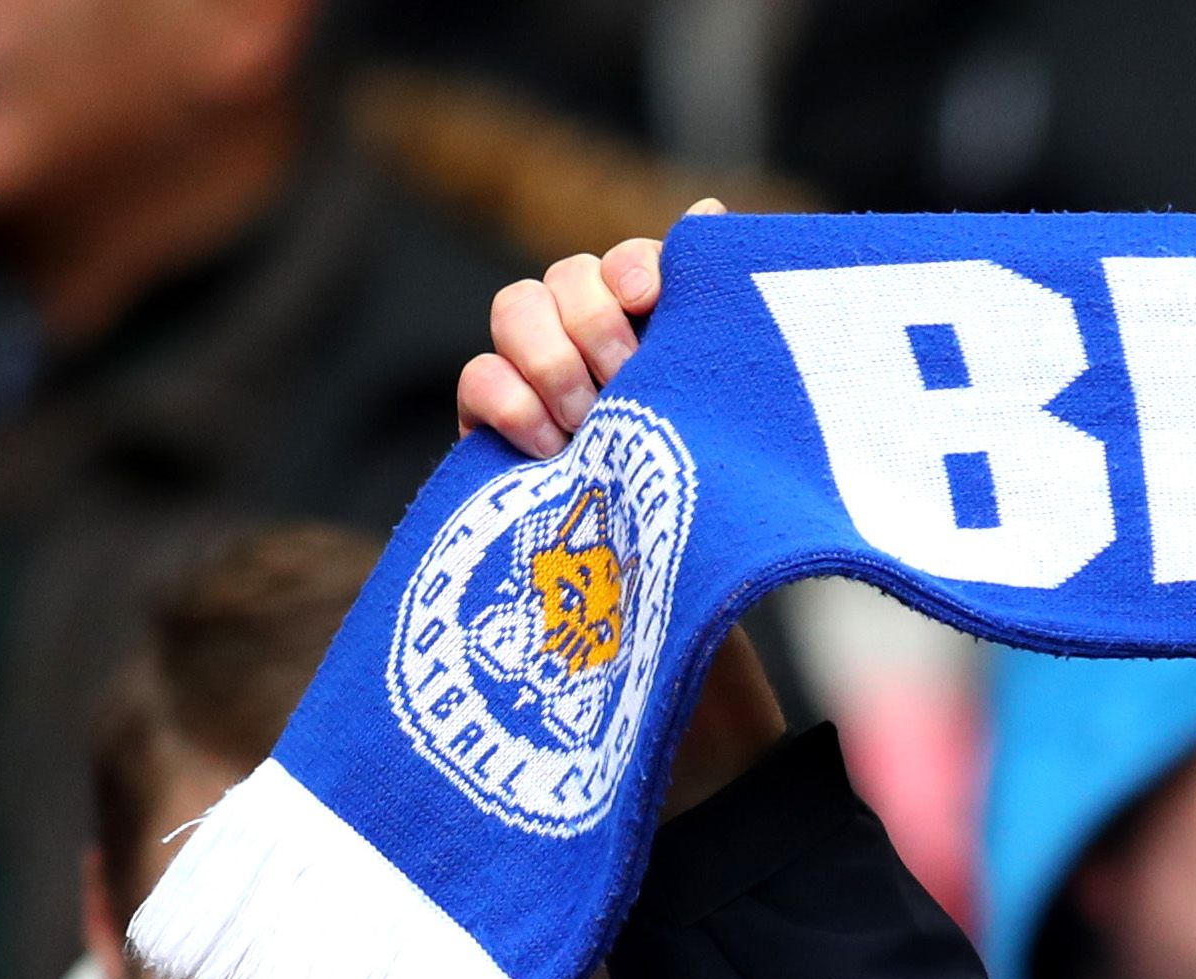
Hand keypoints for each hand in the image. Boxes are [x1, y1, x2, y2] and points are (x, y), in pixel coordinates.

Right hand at [455, 199, 712, 455]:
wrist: (653, 550)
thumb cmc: (696, 462)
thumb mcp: (716, 389)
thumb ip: (710, 307)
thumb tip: (710, 210)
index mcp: (646, 315)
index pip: (628, 258)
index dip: (632, 268)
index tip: (647, 298)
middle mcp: (585, 323)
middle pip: (565, 274)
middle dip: (594, 325)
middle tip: (624, 379)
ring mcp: (532, 362)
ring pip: (513, 307)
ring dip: (553, 362)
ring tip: (589, 420)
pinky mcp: (490, 410)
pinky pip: (478, 373)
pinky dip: (514, 405)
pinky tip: (552, 446)